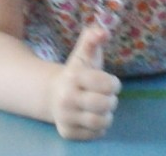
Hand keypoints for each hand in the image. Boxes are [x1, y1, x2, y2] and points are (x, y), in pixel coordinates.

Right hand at [49, 24, 120, 140]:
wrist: (51, 94)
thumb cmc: (76, 73)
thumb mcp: (84, 53)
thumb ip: (93, 38)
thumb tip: (104, 32)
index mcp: (74, 76)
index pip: (107, 85)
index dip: (114, 84)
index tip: (110, 83)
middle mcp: (66, 97)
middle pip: (104, 105)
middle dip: (111, 101)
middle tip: (106, 97)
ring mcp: (65, 116)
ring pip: (100, 122)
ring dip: (106, 116)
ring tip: (101, 109)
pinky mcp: (66, 132)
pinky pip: (94, 134)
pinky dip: (98, 128)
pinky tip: (92, 118)